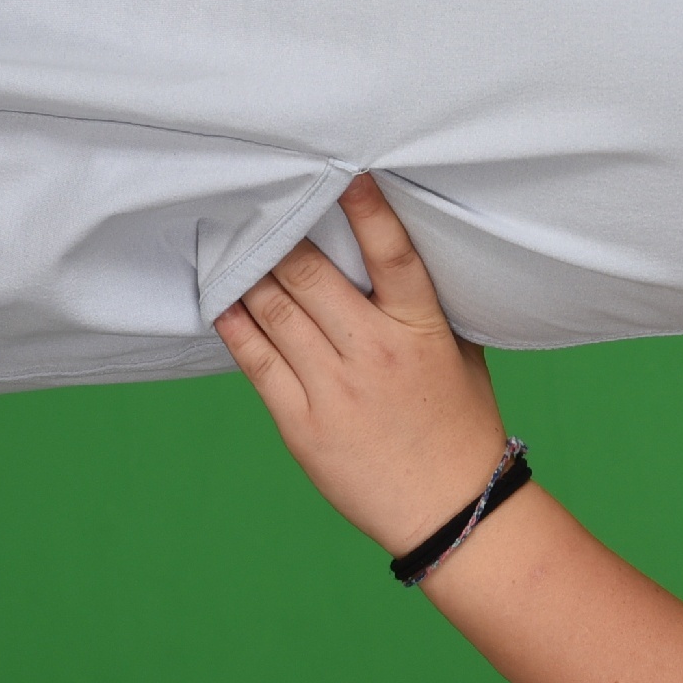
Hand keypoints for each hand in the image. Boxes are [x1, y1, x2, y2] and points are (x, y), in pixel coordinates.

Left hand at [218, 180, 510, 558]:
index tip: (343, 173)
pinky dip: (236, 325)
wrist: (452, 508)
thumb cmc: (460, 425)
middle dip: (279, 236)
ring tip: (228, 243)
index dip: (366, 209)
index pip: (391, 254)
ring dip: (248, 273)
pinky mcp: (302, 422)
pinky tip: (221, 300)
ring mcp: (334, 388)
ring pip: (276, 312)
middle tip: (255, 204)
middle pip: (310, 276)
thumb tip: (386, 259)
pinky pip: (258, 361)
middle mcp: (374, 351)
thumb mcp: (459, 353)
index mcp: (421, 328)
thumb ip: (423, 308)